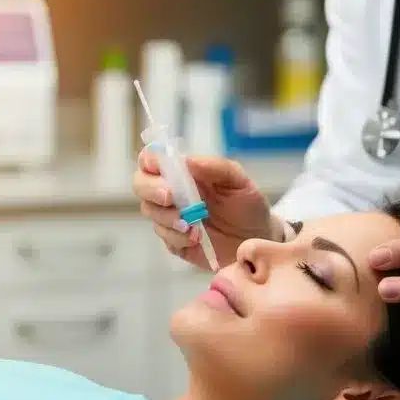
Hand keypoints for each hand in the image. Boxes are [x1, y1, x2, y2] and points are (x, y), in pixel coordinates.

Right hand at [132, 149, 276, 270]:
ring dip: (168, 218)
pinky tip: (197, 239)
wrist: (258, 240)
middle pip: (141, 184)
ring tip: (194, 226)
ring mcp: (171, 217)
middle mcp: (172, 192)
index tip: (161, 170)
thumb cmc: (248, 205)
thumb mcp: (240, 182)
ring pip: (150, 212)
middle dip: (152, 191)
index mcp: (184, 172)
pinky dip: (178, 238)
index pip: (152, 159)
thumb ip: (217, 167)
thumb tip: (188, 160)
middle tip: (171, 198)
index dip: (150, 161)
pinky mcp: (175, 241)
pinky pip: (165, 237)